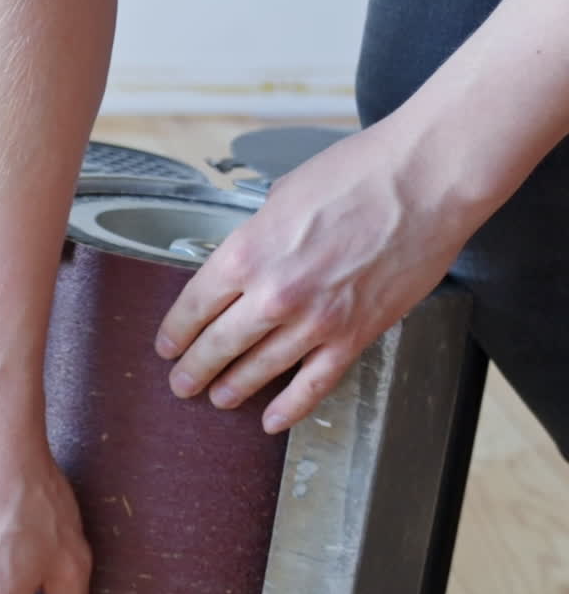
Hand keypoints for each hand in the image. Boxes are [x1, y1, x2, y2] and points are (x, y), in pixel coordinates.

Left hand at [155, 119, 471, 431]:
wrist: (424, 182)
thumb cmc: (362, 174)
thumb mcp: (284, 195)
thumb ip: (260, 235)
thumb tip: (249, 257)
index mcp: (248, 252)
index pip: (194, 305)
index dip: (175, 331)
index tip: (168, 344)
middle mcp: (274, 294)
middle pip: (217, 345)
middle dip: (193, 369)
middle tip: (182, 382)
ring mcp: (314, 321)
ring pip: (258, 371)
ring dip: (232, 389)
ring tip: (219, 397)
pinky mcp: (353, 337)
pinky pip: (313, 385)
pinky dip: (289, 408)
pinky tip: (272, 419)